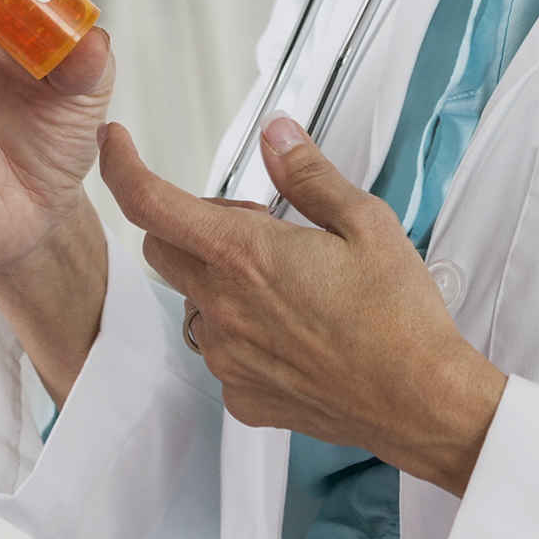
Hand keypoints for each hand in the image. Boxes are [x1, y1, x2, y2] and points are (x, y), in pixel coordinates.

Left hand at [105, 114, 506, 496]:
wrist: (422, 403)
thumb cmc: (401, 318)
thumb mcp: (365, 223)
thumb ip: (308, 175)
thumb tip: (276, 135)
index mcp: (246, 254)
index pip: (150, 203)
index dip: (121, 166)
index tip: (116, 145)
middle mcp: (223, 307)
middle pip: (161, 248)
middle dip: (189, 225)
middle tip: (255, 226)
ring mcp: (227, 358)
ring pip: (194, 302)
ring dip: (219, 283)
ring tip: (286, 287)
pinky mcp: (241, 396)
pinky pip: (220, 353)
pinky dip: (242, 335)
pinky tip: (294, 335)